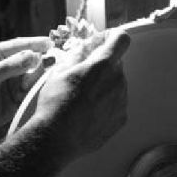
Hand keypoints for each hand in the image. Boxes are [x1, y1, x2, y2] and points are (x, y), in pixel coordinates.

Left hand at [0, 36, 52, 142]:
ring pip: (37, 74)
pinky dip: (37, 90)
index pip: (21, 44)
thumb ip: (9, 67)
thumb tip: (33, 55)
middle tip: (36, 74)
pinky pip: (36, 89)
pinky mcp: (22, 95)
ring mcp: (17, 80)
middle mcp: (10, 64)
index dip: (36, 43)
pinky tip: (30, 93)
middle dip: (39, 64)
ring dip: (37, 79)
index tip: (51, 44)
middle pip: (33, 58)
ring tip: (24, 88)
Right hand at [31, 29, 129, 156]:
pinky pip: (117, 103)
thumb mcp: (59, 71)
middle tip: (82, 76)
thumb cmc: (55, 103)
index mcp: (102, 65)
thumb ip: (78, 53)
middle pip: (117, 63)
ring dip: (104, 85)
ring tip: (82, 99)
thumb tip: (87, 46)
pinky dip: (106, 104)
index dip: (112, 37)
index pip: (122, 39)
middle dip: (103, 64)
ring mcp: (121, 102)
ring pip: (117, 84)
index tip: (102, 42)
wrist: (56, 139)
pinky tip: (88, 112)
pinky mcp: (121, 119)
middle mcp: (117, 81)